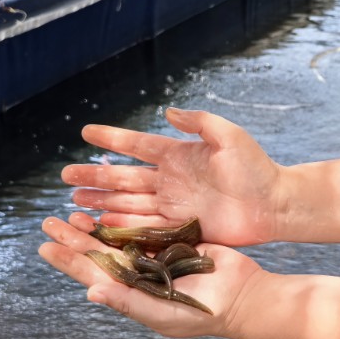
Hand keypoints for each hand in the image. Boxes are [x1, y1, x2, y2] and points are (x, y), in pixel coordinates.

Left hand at [39, 212, 261, 338]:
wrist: (242, 296)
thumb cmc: (202, 313)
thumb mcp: (162, 312)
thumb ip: (127, 301)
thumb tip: (90, 291)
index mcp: (132, 292)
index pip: (93, 274)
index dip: (69, 261)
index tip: (46, 245)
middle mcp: (139, 274)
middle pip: (99, 252)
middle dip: (74, 238)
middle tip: (50, 220)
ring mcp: (155, 256)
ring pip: (117, 238)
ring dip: (95, 226)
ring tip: (73, 212)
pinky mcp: (173, 241)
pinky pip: (143, 228)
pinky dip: (124, 219)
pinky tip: (109, 208)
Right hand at [62, 107, 286, 246]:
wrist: (274, 204)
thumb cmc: (256, 167)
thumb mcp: (229, 136)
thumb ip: (199, 123)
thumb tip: (168, 111)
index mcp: (179, 155)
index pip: (137, 145)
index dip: (112, 139)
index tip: (85, 133)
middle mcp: (170, 180)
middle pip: (124, 178)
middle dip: (94, 177)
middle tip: (65, 177)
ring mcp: (172, 204)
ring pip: (127, 204)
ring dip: (100, 203)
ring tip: (73, 202)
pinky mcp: (179, 227)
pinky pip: (143, 226)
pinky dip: (121, 226)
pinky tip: (99, 225)